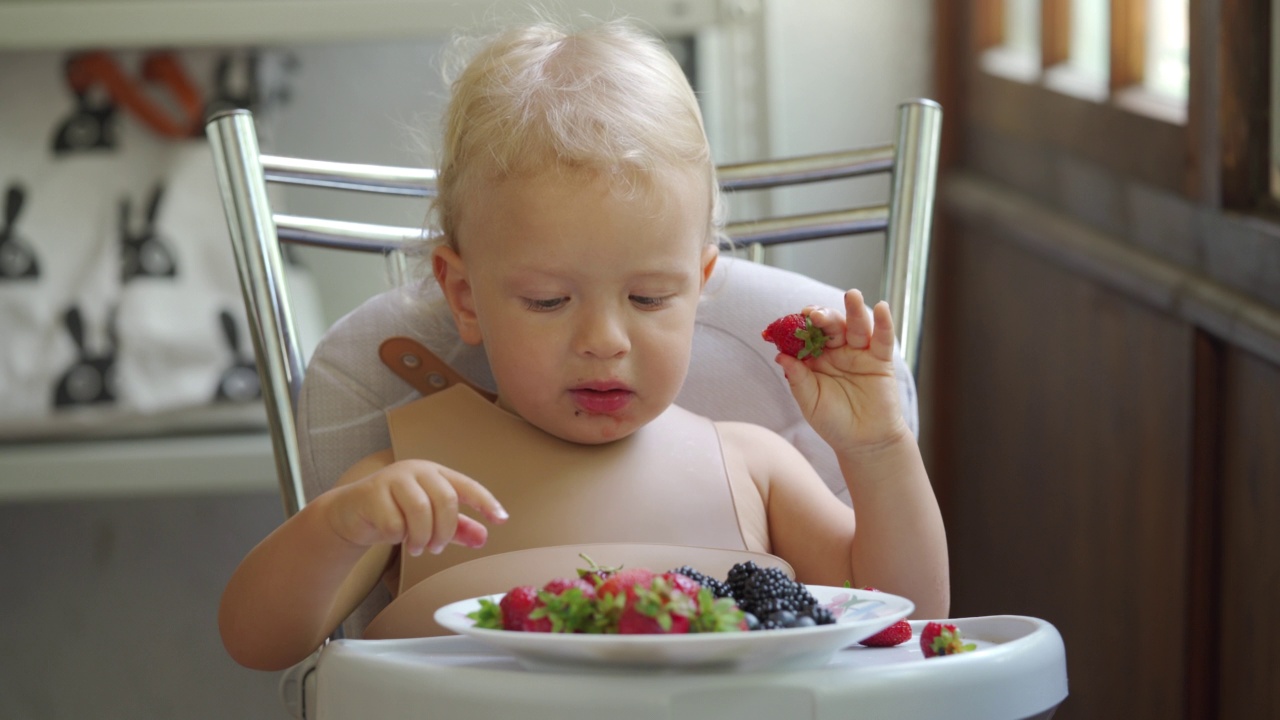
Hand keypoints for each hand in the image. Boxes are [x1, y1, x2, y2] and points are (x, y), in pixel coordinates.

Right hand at [322, 459, 506, 556]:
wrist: (350, 514)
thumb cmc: (394, 513)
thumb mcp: (429, 520)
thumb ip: (456, 527)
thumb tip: (484, 538)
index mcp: (434, 473)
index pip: (466, 486)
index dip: (486, 502)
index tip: (502, 520)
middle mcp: (416, 470)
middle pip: (445, 499)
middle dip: (445, 530)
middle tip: (436, 549)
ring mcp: (392, 479)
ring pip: (420, 510)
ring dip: (422, 536)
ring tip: (418, 548)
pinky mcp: (371, 493)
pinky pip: (394, 522)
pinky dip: (398, 537)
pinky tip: (395, 538)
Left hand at [774, 289, 909, 453]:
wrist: (864, 443)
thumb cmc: (833, 423)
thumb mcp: (810, 402)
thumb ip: (797, 378)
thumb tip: (780, 355)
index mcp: (816, 359)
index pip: (807, 335)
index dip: (800, 326)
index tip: (791, 320)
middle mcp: (837, 352)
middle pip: (831, 326)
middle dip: (823, 317)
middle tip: (815, 314)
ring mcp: (859, 354)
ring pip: (856, 326)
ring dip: (854, 310)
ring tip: (852, 295)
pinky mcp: (880, 360)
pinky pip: (882, 339)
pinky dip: (883, 323)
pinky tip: (881, 308)